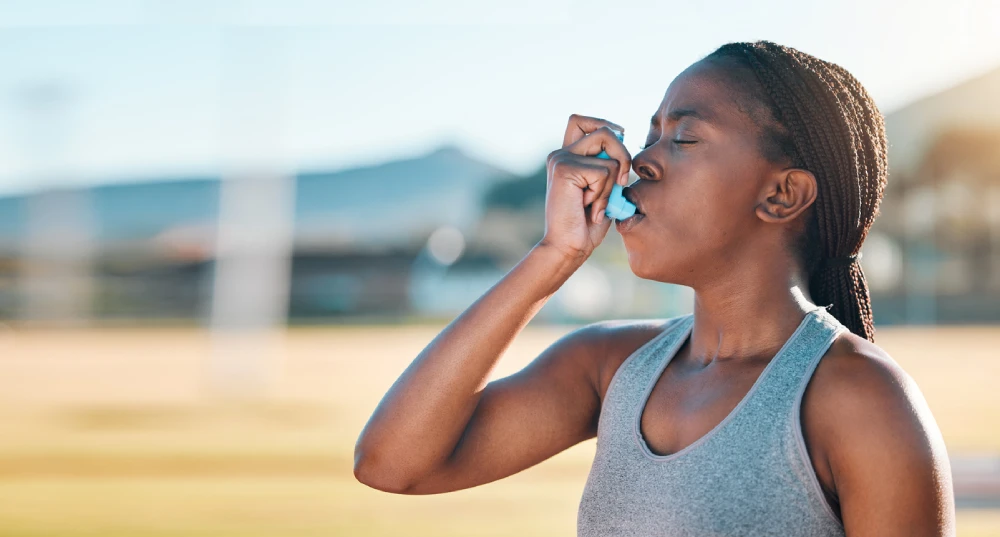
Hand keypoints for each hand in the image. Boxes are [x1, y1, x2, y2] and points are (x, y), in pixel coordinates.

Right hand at [539, 114, 631, 261]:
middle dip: (622, 154)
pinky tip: (590, 208)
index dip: (604, 125)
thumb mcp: (604, 189)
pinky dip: (605, 194)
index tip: (619, 142)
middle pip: (604, 130)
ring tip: (597, 203)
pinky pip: (604, 172)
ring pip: (608, 153)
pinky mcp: (564, 168)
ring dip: (612, 183)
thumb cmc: (587, 224)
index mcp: (568, 157)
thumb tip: (623, 140)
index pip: (581, 121)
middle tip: (621, 182)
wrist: (569, 247)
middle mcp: (561, 153)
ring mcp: (561, 159)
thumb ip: (609, 166)